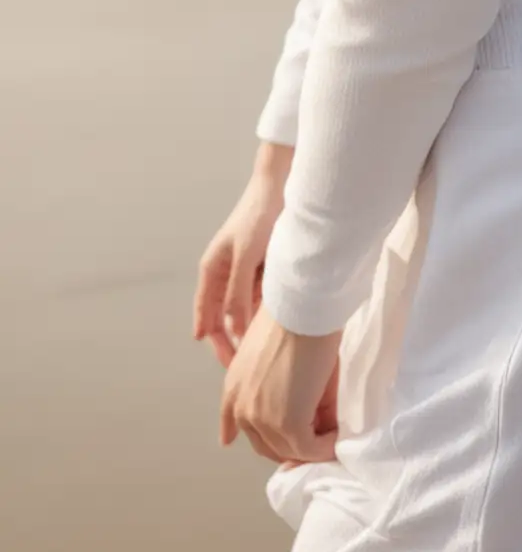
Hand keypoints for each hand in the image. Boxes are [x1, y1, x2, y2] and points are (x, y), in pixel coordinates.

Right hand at [193, 148, 293, 366]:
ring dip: (254, 327)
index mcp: (212, 271)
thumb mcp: (246, 256)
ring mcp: (245, 273)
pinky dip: (269, 310)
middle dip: (235, 342)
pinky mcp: (264, 269)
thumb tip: (233, 330)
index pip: (208, 318)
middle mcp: (225, 275)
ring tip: (269, 350)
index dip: (216, 344)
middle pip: (226, 319)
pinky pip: (263, 298)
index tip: (230, 367)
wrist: (283, 184)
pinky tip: (283, 323)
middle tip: (250, 366)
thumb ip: (238, 293)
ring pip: (246, 311)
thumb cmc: (259, 215)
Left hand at [220, 301, 342, 464]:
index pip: (236, 425)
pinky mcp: (287, 425)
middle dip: (292, 444)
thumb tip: (312, 422)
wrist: (303, 308)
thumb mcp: (279, 359)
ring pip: (289, 450)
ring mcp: (262, 420)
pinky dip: (325, 448)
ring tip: (331, 435)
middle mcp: (241, 408)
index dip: (260, 436)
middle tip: (317, 437)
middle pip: (267, 444)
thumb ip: (286, 393)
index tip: (274, 443)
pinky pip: (309, 450)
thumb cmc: (295, 319)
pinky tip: (337, 438)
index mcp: (233, 388)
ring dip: (311, 448)